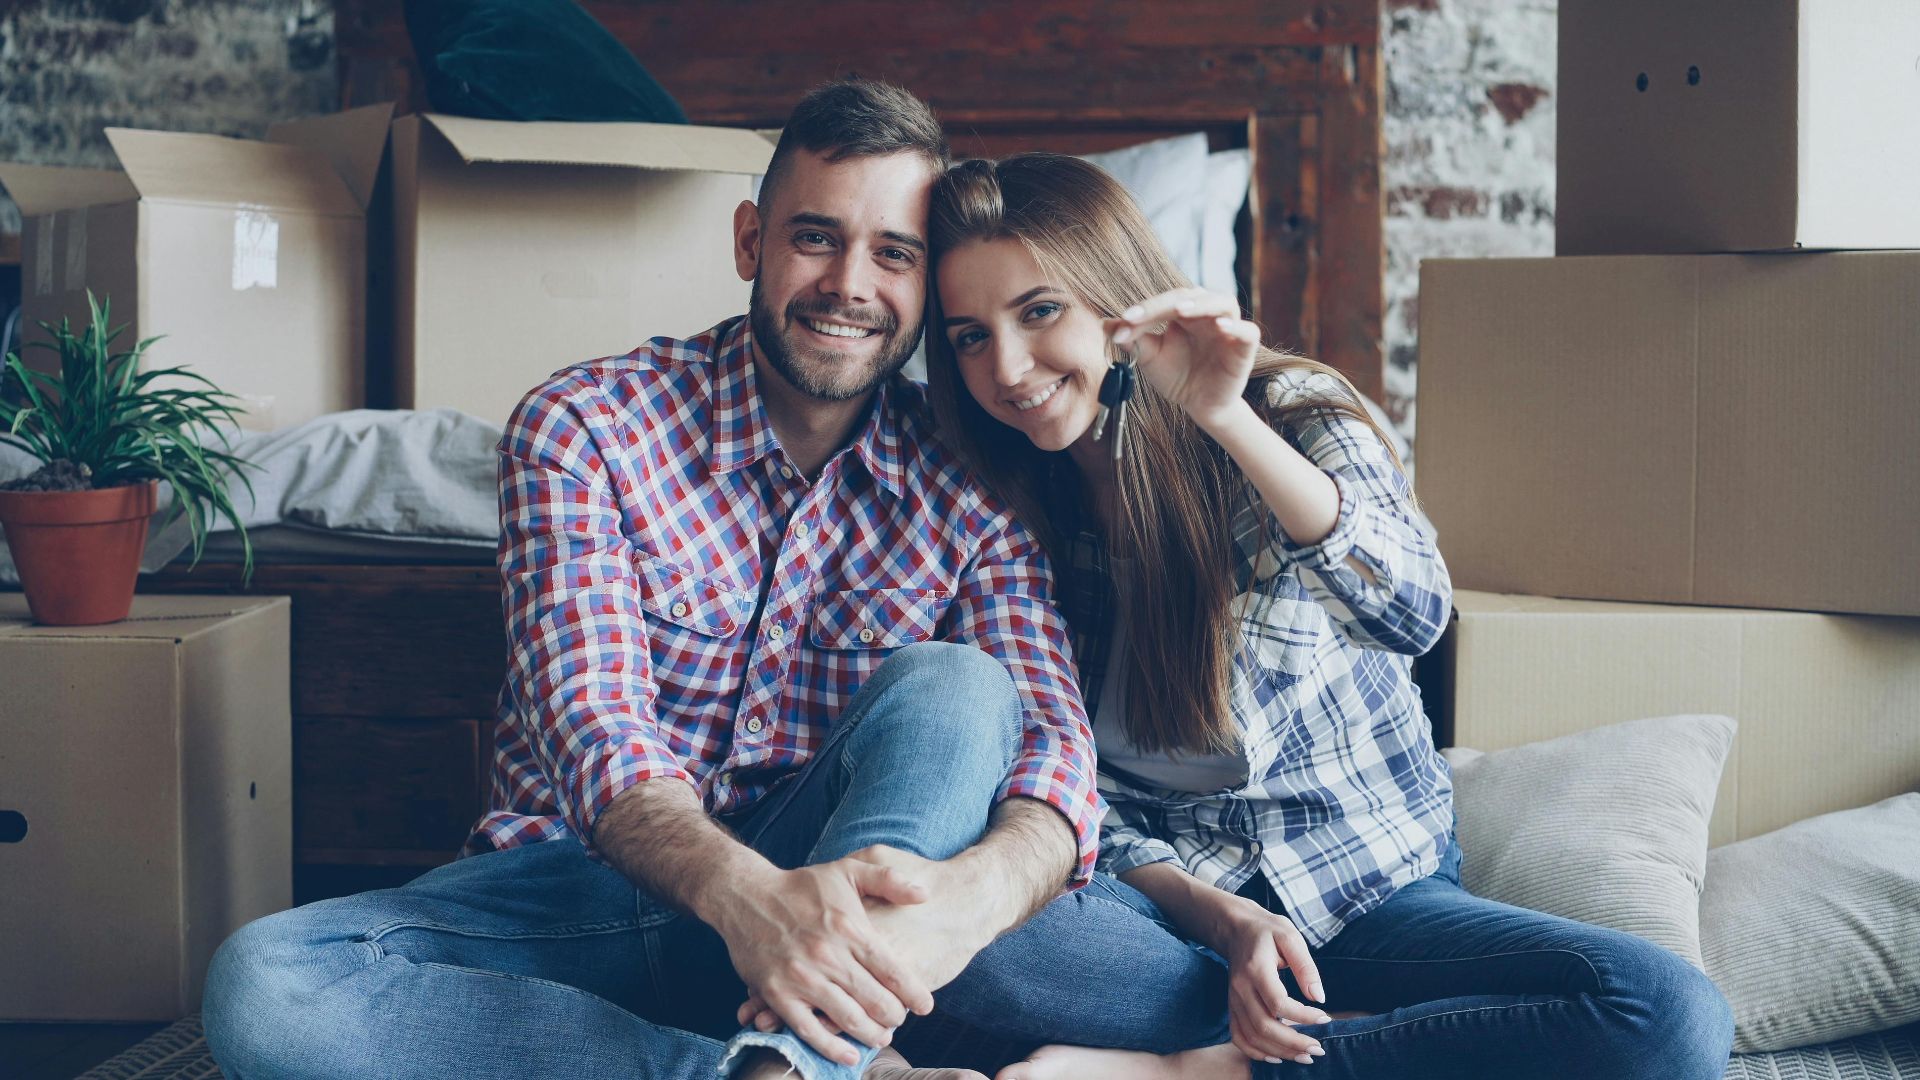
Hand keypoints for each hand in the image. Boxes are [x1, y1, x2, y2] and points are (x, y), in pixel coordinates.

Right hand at [710, 850, 936, 1064]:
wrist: (745, 895)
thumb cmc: (801, 885)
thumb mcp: (847, 870)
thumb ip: (889, 880)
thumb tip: (925, 895)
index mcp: (850, 928)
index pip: (893, 970)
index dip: (914, 994)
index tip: (926, 1006)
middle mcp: (829, 955)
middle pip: (876, 1001)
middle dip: (894, 1017)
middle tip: (899, 1020)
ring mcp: (802, 977)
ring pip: (848, 1019)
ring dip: (871, 1034)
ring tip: (881, 1037)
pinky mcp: (777, 994)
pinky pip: (809, 1030)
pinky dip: (831, 1047)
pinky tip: (848, 1055)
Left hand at [1105, 288, 1262, 430]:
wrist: (1200, 406)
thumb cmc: (1177, 377)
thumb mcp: (1150, 358)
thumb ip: (1132, 339)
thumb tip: (1104, 323)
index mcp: (1186, 313)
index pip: (1166, 301)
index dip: (1146, 309)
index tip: (1123, 321)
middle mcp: (1208, 315)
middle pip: (1191, 296)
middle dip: (1164, 304)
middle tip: (1141, 315)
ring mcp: (1229, 329)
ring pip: (1223, 303)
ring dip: (1201, 304)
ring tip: (1180, 310)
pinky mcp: (1245, 347)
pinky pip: (1247, 331)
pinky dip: (1236, 327)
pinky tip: (1220, 327)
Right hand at [1211, 895, 1331, 1063]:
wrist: (1236, 929)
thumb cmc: (1267, 931)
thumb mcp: (1290, 937)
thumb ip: (1305, 967)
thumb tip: (1319, 997)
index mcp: (1255, 969)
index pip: (1278, 1003)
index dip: (1303, 1016)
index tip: (1325, 1018)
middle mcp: (1240, 988)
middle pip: (1264, 1026)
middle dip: (1294, 1043)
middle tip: (1319, 1049)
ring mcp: (1233, 1000)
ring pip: (1252, 1037)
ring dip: (1280, 1052)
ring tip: (1305, 1055)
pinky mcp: (1232, 1007)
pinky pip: (1239, 1037)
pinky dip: (1256, 1052)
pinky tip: (1278, 1056)